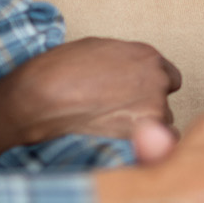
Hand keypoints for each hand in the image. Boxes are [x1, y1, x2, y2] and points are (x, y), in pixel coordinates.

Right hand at [0, 37, 181, 165]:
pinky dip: (139, 151)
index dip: (148, 89)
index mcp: (146, 57)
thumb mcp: (93, 51)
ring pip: (160, 128)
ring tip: (107, 132)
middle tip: (113, 117)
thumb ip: (123, 61)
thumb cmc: (55, 76)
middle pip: (163, 104)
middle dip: (144, 110)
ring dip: (141, 132)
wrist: (35, 105)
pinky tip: (113, 146)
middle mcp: (156, 83)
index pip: (168, 77)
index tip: (131, 98)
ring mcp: (153, 113)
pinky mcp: (142, 141)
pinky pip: (153, 151)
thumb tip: (128, 73)